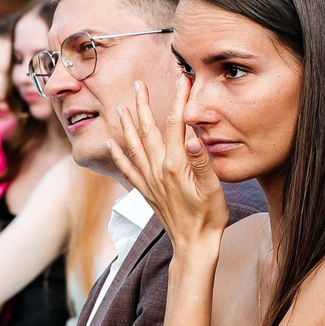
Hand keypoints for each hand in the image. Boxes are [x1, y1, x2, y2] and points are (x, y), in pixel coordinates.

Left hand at [107, 77, 226, 253]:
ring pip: (134, 146)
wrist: (194, 246)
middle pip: (148, 130)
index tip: (182, 79)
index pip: (175, 124)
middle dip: (143, 105)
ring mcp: (150, 180)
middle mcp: (158, 169)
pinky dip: (118, 154)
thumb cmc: (209, 217)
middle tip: (138, 84)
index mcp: (176, 165)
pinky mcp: (146, 191)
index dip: (178, 100)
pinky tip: (111, 143)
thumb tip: (194, 136)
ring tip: (120, 106)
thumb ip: (202, 162)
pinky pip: (128, 168)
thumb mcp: (213, 189)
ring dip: (127, 124)